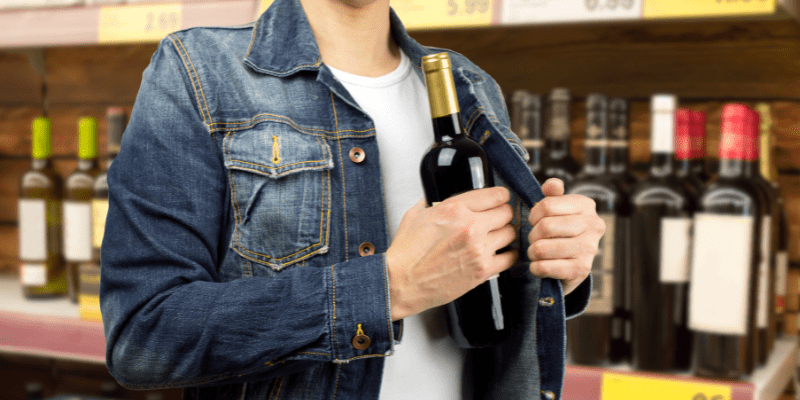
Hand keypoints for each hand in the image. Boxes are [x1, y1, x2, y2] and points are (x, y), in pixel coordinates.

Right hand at [386, 187, 518, 320]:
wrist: (401, 282)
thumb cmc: (406, 253)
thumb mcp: (415, 215)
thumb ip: (430, 202)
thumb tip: (434, 196)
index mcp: (454, 209)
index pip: (495, 195)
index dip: (500, 197)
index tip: (500, 200)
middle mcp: (470, 226)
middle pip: (506, 213)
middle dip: (502, 215)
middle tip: (496, 220)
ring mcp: (478, 249)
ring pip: (510, 233)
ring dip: (504, 234)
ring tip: (496, 237)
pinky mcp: (482, 270)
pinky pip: (510, 258)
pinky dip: (507, 255)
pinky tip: (498, 254)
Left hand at [527, 178, 604, 294]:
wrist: (572, 265)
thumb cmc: (560, 231)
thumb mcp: (557, 209)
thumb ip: (553, 194)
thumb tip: (552, 184)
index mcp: (586, 205)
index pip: (546, 205)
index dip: (533, 215)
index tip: (535, 222)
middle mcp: (593, 225)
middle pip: (545, 226)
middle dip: (532, 235)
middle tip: (534, 240)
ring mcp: (590, 249)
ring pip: (542, 248)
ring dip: (532, 252)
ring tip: (537, 252)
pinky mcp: (581, 270)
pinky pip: (544, 267)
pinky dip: (535, 268)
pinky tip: (540, 265)